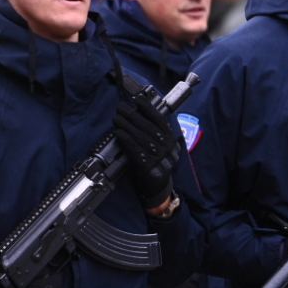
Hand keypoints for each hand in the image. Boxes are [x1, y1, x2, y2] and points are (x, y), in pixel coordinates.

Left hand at [113, 90, 180, 208]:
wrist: (158, 188)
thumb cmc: (156, 163)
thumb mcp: (160, 146)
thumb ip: (154, 132)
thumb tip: (138, 112)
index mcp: (171, 141)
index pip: (161, 121)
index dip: (148, 109)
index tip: (137, 100)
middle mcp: (168, 149)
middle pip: (149, 127)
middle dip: (133, 115)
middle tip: (120, 107)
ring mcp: (159, 159)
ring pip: (141, 137)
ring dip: (126, 125)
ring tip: (116, 118)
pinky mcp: (148, 168)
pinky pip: (135, 150)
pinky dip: (126, 139)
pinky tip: (118, 132)